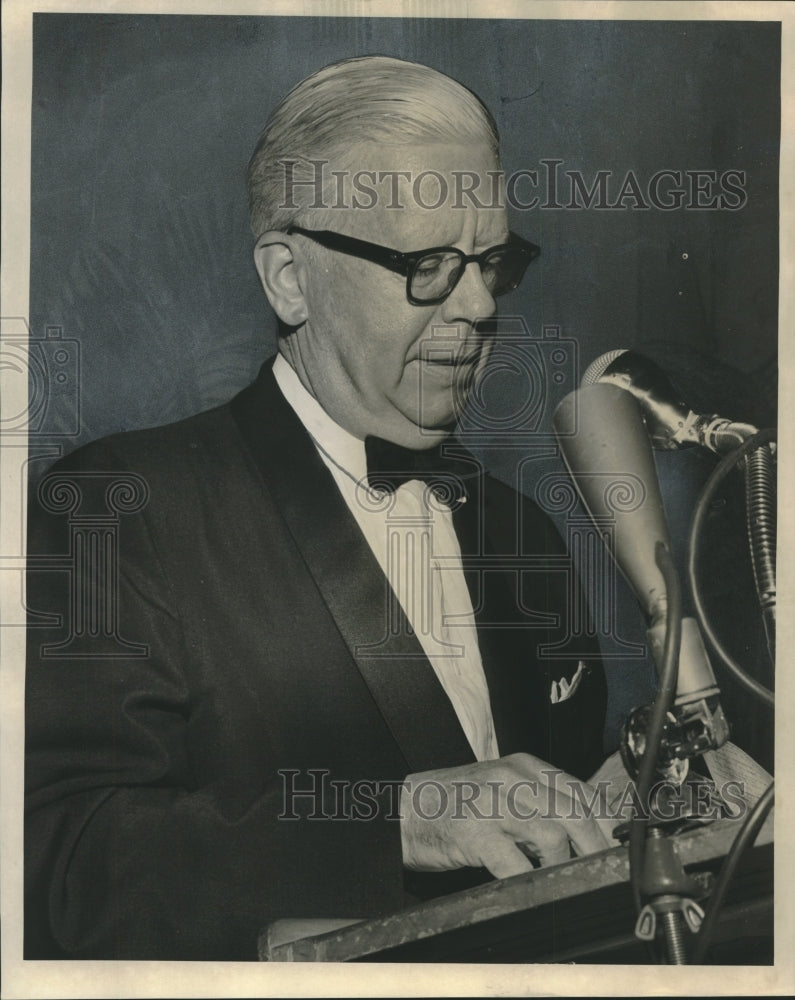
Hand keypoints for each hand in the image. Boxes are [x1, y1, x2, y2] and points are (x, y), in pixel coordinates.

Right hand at [400, 752, 609, 878]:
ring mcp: (493, 805)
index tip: (612, 848)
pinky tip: (528, 888)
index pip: (581, 791)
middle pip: (575, 815)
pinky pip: (515, 865)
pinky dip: (529, 882)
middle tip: (597, 873)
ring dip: (560, 867)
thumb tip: (586, 831)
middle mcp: (511, 779)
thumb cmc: (457, 803)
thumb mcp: (502, 787)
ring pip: (552, 838)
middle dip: (593, 849)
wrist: (405, 809)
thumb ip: (539, 799)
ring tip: (553, 878)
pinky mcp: (475, 834)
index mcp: (523, 765)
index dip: (603, 824)